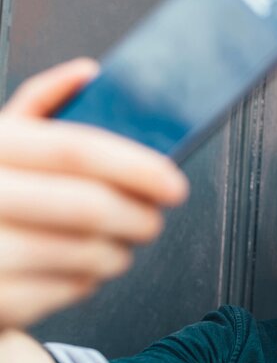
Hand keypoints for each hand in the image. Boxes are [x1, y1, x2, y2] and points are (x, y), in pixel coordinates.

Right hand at [0, 59, 188, 328]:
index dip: (136, 166)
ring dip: (119, 251)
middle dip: (140, 217)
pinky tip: (77, 265)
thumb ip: (42, 104)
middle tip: (151, 219)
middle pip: (90, 208)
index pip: (76, 150)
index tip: (174, 184)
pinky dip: (89, 279)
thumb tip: (88, 72)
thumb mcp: (4, 140)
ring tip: (113, 243)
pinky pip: (70, 290)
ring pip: (89, 254)